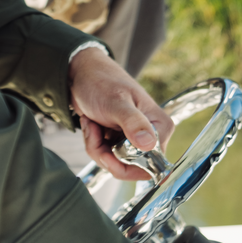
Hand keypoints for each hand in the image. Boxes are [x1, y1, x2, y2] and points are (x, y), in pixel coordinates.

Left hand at [69, 47, 173, 180]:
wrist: (81, 75)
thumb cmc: (101, 82)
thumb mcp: (116, 102)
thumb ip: (133, 123)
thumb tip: (149, 145)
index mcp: (160, 127)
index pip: (151, 165)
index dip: (126, 165)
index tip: (107, 151)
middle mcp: (151, 135)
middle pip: (130, 167)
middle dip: (105, 155)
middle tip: (94, 132)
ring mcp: (134, 139)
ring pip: (115, 163)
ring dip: (96, 147)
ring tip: (92, 124)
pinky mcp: (119, 140)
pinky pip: (105, 156)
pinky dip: (93, 143)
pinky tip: (91, 125)